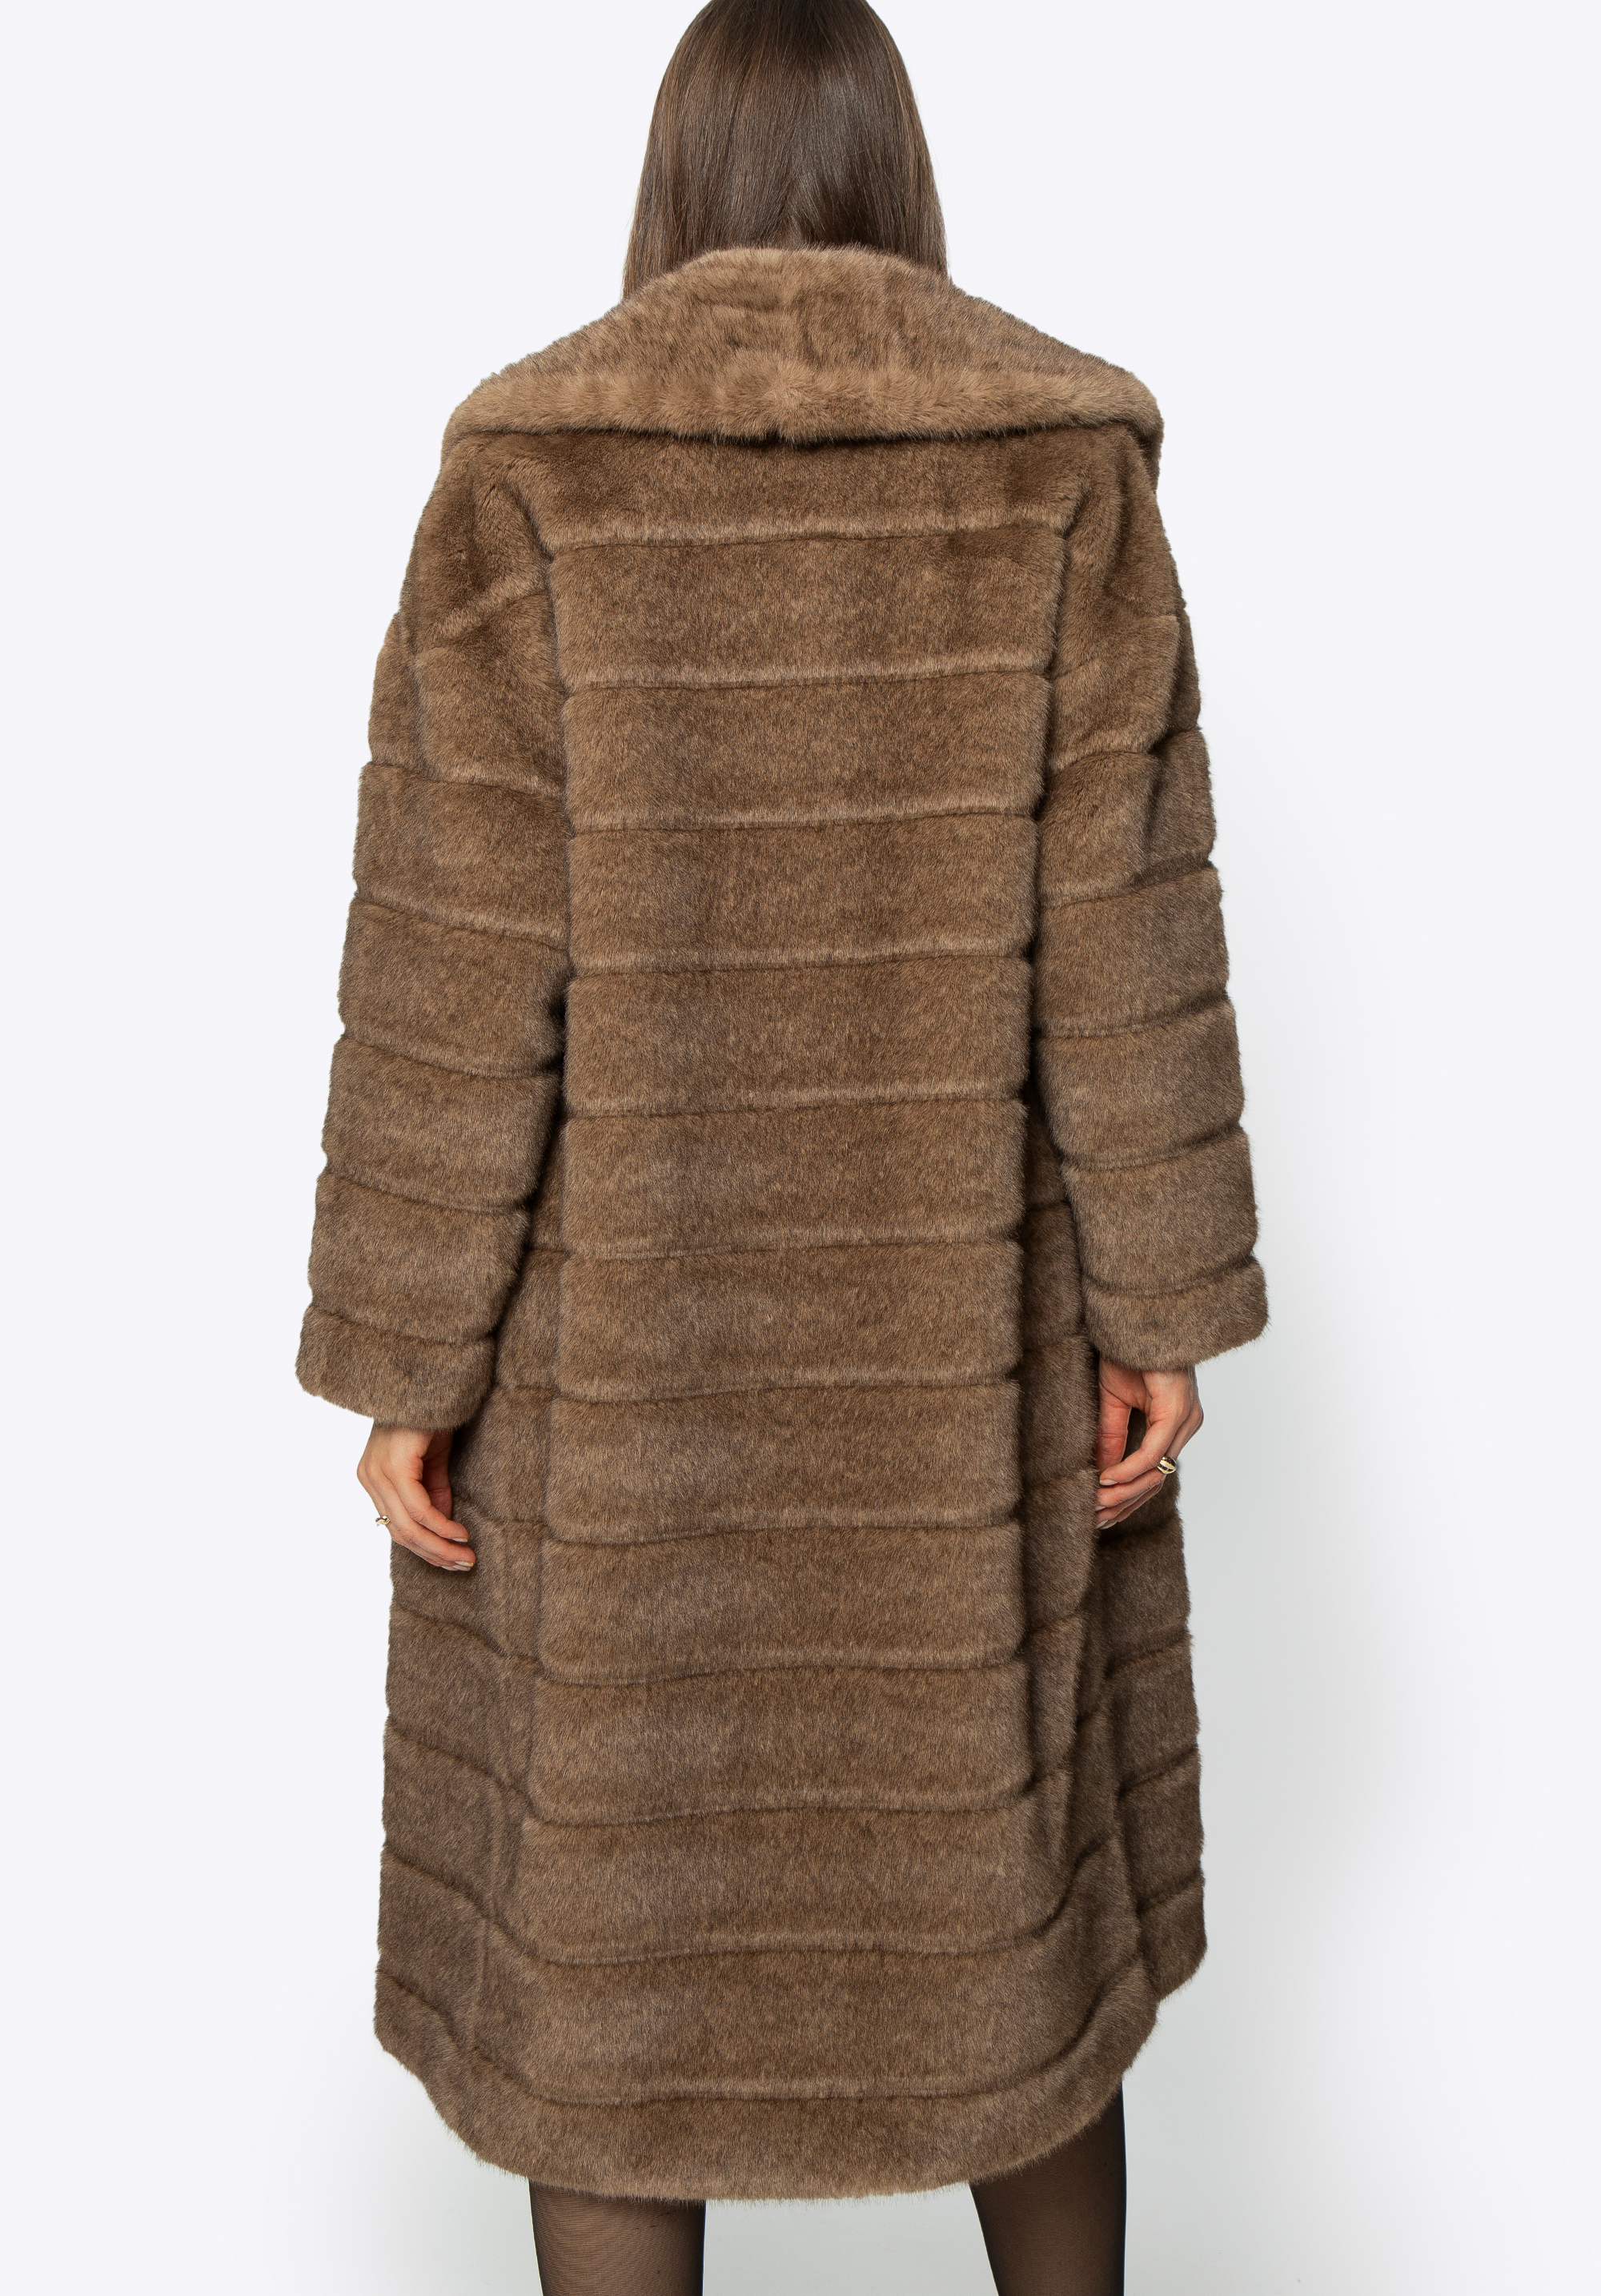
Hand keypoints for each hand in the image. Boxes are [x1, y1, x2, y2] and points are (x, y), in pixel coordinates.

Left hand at [357, 1425, 473, 1570]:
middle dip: (434, 1554)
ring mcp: (378, 1472)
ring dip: (439, 1546)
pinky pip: (417, 1507)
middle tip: (463, 1564)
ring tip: (465, 1556)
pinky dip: (440, 1525)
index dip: (425, 1549)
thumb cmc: (429, 1414)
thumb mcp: (432, 1461)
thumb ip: (433, 1492)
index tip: (452, 1560)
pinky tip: (459, 1533)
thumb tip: (441, 1525)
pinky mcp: (393, 1466)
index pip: (396, 1527)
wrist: (428, 1380)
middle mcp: (369, 1477)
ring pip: (407, 1525)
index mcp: (373, 1477)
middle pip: (400, 1532)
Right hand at [1093, 1360, 1201, 1530]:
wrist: (1140, 1320)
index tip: (1100, 1513)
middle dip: (1124, 1503)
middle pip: (1157, 1480)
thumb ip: (1111, 1437)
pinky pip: (1155, 1452)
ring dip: (1125, 1491)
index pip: (1154, 1474)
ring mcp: (1186, 1419)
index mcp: (1175, 1424)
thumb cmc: (1130, 1352)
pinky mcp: (1178, 1410)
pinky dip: (1130, 1468)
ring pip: (1158, 1472)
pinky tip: (1107, 1477)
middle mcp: (1187, 1425)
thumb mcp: (1113, 1402)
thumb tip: (1101, 1472)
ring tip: (1096, 1502)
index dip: (1128, 1497)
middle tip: (1095, 1517)